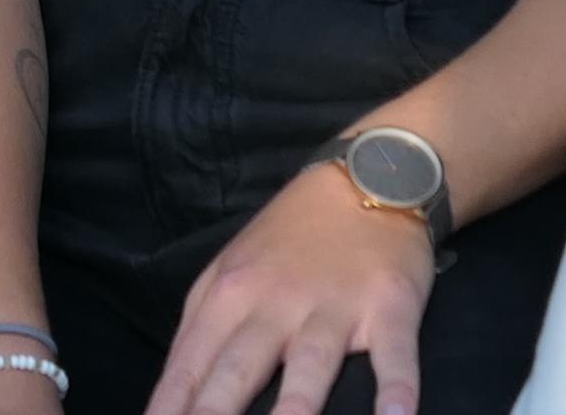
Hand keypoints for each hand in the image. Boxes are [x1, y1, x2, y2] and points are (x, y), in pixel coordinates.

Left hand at [146, 160, 438, 414]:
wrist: (366, 175)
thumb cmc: (290, 236)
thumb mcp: (229, 269)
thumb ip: (201, 329)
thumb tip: (172, 397)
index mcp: (228, 295)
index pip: (188, 367)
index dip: (169, 410)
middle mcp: (275, 303)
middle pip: (238, 372)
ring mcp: (334, 306)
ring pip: (309, 366)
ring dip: (294, 410)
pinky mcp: (388, 305)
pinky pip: (393, 355)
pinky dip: (396, 390)